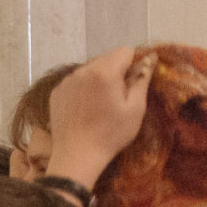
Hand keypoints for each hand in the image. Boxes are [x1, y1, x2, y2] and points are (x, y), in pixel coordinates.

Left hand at [45, 45, 153, 187]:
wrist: (76, 155)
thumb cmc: (111, 133)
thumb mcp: (135, 107)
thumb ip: (142, 79)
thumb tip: (150, 58)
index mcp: (103, 71)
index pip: (125, 51)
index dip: (134, 63)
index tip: (135, 81)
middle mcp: (82, 71)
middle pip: (106, 58)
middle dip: (116, 70)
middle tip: (119, 95)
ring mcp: (65, 81)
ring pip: (90, 69)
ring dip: (99, 78)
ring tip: (102, 102)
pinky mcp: (56, 93)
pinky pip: (75, 81)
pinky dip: (84, 87)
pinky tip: (86, 106)